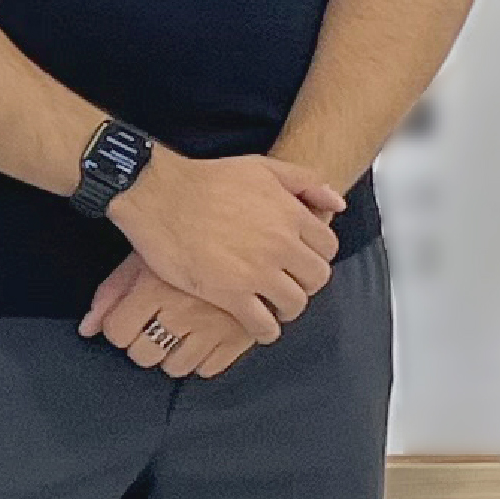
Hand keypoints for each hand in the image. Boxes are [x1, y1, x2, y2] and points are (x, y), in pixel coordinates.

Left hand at [80, 253, 262, 380]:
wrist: (253, 226)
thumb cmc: (192, 237)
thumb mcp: (148, 254)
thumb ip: (113, 292)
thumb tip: (86, 329)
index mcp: (156, 286)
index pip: (117, 332)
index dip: (119, 326)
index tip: (131, 317)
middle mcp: (183, 310)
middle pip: (143, 354)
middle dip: (144, 342)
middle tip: (156, 323)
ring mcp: (214, 326)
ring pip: (176, 367)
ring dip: (173, 353)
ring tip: (182, 330)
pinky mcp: (242, 336)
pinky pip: (210, 369)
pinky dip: (204, 358)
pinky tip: (204, 336)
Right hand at [103, 151, 347, 344]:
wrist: (162, 195)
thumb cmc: (208, 179)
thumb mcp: (263, 168)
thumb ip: (305, 182)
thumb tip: (337, 204)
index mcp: (291, 214)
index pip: (328, 247)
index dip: (317, 257)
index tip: (302, 262)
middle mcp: (281, 244)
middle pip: (316, 278)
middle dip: (306, 284)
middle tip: (290, 286)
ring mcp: (257, 271)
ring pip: (295, 304)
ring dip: (287, 309)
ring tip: (275, 308)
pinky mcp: (230, 294)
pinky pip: (262, 325)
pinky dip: (265, 330)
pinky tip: (257, 326)